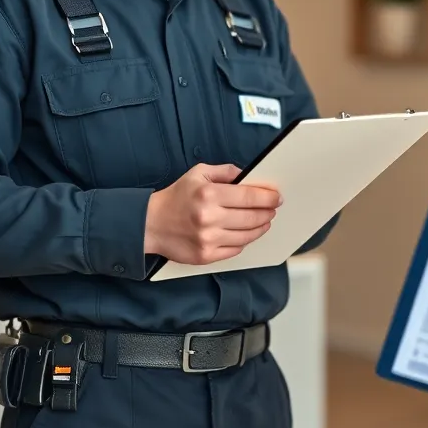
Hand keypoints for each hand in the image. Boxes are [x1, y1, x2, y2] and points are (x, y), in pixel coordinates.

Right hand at [144, 163, 280, 265]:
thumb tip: (249, 176)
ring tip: (263, 221)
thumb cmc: (176, 197)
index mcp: (209, 195)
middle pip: (252, 217)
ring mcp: (208, 239)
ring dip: (260, 228)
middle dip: (267, 212)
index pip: (249, 196)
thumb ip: (226, 171)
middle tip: (272, 209)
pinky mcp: (205, 256)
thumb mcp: (199, 173)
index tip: (277, 197)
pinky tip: (245, 233)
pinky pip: (235, 250)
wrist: (151, 223)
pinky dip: (244, 241)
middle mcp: (209, 218)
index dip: (268, 197)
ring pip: (247, 236)